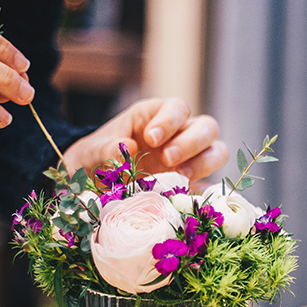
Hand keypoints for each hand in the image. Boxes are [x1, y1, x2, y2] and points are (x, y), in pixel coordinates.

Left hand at [62, 97, 227, 182]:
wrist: (91, 186)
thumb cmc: (93, 160)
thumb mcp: (90, 152)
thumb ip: (104, 149)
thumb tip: (126, 149)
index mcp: (155, 116)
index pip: (176, 108)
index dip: (169, 120)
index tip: (151, 138)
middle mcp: (178, 134)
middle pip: (207, 127)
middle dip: (191, 142)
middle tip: (167, 160)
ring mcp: (189, 159)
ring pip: (217, 151)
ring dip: (203, 164)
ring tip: (179, 179)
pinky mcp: (191, 184)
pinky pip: (210, 184)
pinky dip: (204, 190)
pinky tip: (186, 198)